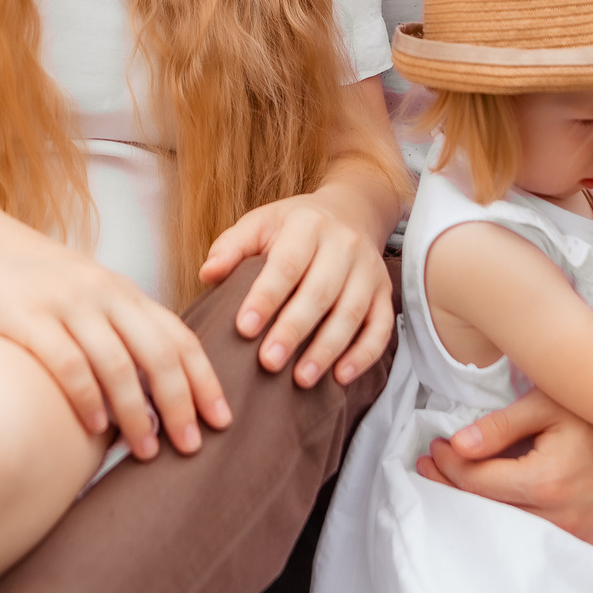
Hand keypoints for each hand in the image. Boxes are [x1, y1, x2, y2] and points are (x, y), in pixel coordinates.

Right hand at [0, 211, 229, 461]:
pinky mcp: (30, 319)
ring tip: (146, 451)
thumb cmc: (39, 281)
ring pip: (118, 364)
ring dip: (136, 413)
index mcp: (125, 293)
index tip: (222, 419)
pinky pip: (68, 364)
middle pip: (158, 354)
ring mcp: (68, 305)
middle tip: (192, 446)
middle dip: (181, 403)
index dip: (205, 379)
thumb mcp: (91, 294)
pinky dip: (87, 399)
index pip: (179, 337)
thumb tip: (157, 386)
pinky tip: (96, 427)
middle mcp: (105, 296)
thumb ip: (123, 329)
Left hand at [199, 191, 393, 387]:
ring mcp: (368, 270)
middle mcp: (343, 245)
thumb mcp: (260, 223)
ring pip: (351, 313)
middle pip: (320, 292)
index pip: (286, 265)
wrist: (350, 212)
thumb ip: (231, 247)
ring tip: (301, 379)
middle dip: (293, 330)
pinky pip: (380, 327)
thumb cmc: (293, 228)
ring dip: (326, 349)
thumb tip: (207, 274)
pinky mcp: (385, 292)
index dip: (266, 297)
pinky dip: (363, 355)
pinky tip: (340, 377)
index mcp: (307, 226)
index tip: (244, 329)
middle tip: (268, 363)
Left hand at [417, 388, 592, 548]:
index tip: (436, 447)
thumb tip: (458, 444)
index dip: (449, 465)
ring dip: (479, 511)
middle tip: (433, 468)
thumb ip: (502, 425)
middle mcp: (560, 517)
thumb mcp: (549, 404)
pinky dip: (513, 529)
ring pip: (510, 533)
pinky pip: (540, 544)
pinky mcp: (590, 544)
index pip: (477, 482)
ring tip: (456, 487)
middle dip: (452, 488)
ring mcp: (577, 536)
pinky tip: (496, 510)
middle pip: (487, 512)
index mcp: (546, 480)